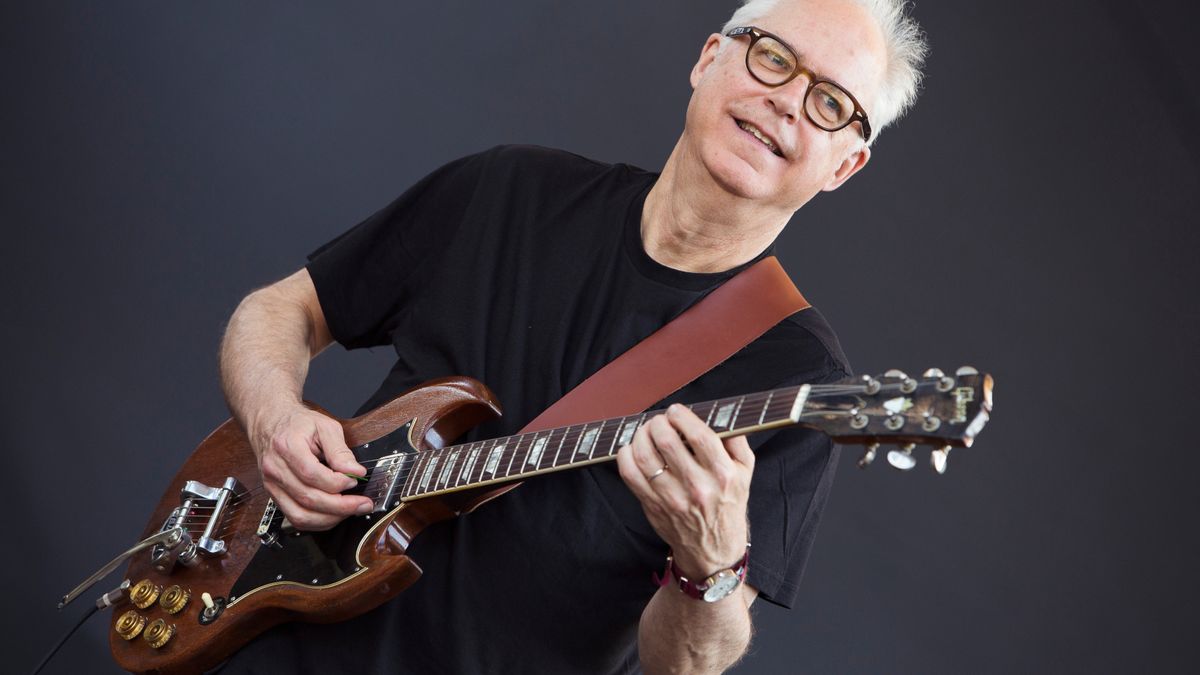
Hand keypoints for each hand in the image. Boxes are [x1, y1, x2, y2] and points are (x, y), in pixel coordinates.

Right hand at [249, 404, 373, 530]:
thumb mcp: (324, 426)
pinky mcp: (274, 495)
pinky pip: (295, 518)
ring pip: (300, 515)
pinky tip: (333, 514)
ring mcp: (272, 485)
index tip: (355, 480)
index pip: (312, 474)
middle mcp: (275, 469)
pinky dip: (317, 522)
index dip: (337, 482)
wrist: (270, 423)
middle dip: (340, 506)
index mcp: (287, 447)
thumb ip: (340, 450)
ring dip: (329, 518)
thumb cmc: (297, 423)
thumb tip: (355, 471)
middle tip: (362, 504)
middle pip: (308, 498)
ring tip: (350, 511)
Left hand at [616, 404, 753, 578]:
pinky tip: (634, 449)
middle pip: (666, 442)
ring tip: (646, 432)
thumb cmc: (728, 505)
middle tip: (659, 421)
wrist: (712, 549)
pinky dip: (626, 455)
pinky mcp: (652, 506)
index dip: (682, 417)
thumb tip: (721, 415)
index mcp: (723, 475)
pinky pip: (629, 474)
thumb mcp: (745, 473)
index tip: (676, 411)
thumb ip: (737, 441)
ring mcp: (672, 498)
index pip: (699, 436)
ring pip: (644, 456)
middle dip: (658, 423)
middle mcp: (698, 487)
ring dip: (640, 436)